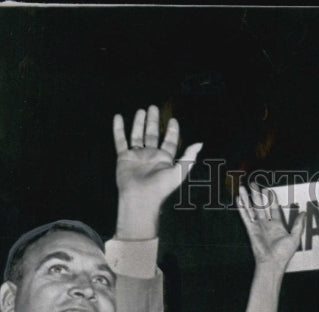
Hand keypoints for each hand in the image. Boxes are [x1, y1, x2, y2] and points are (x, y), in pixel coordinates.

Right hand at [113, 105, 202, 239]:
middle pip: (153, 134)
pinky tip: (118, 117)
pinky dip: (118, 129)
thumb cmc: (161, 187)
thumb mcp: (179, 172)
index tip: (173, 120)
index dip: (173, 131)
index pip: (170, 141)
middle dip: (154, 121)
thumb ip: (189, 157)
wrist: (140, 197)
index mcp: (165, 159)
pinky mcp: (124, 157)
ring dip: (139, 123)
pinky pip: (120, 140)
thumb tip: (200, 144)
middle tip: (153, 107)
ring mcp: (137, 156)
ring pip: (137, 135)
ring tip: (141, 110)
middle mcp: (151, 155)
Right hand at [238, 185, 304, 270]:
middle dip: (257, 195)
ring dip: (247, 198)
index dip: (271, 199)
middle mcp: (266, 224)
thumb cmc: (284, 253)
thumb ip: (299, 225)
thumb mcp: (295, 237)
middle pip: (261, 206)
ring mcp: (258, 226)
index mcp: (277, 225)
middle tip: (254, 183)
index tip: (269, 190)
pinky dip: (242, 207)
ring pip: (251, 209)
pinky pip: (245, 216)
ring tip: (244, 187)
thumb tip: (304, 213)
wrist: (272, 263)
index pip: (274, 208)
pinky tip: (239, 198)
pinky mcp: (251, 229)